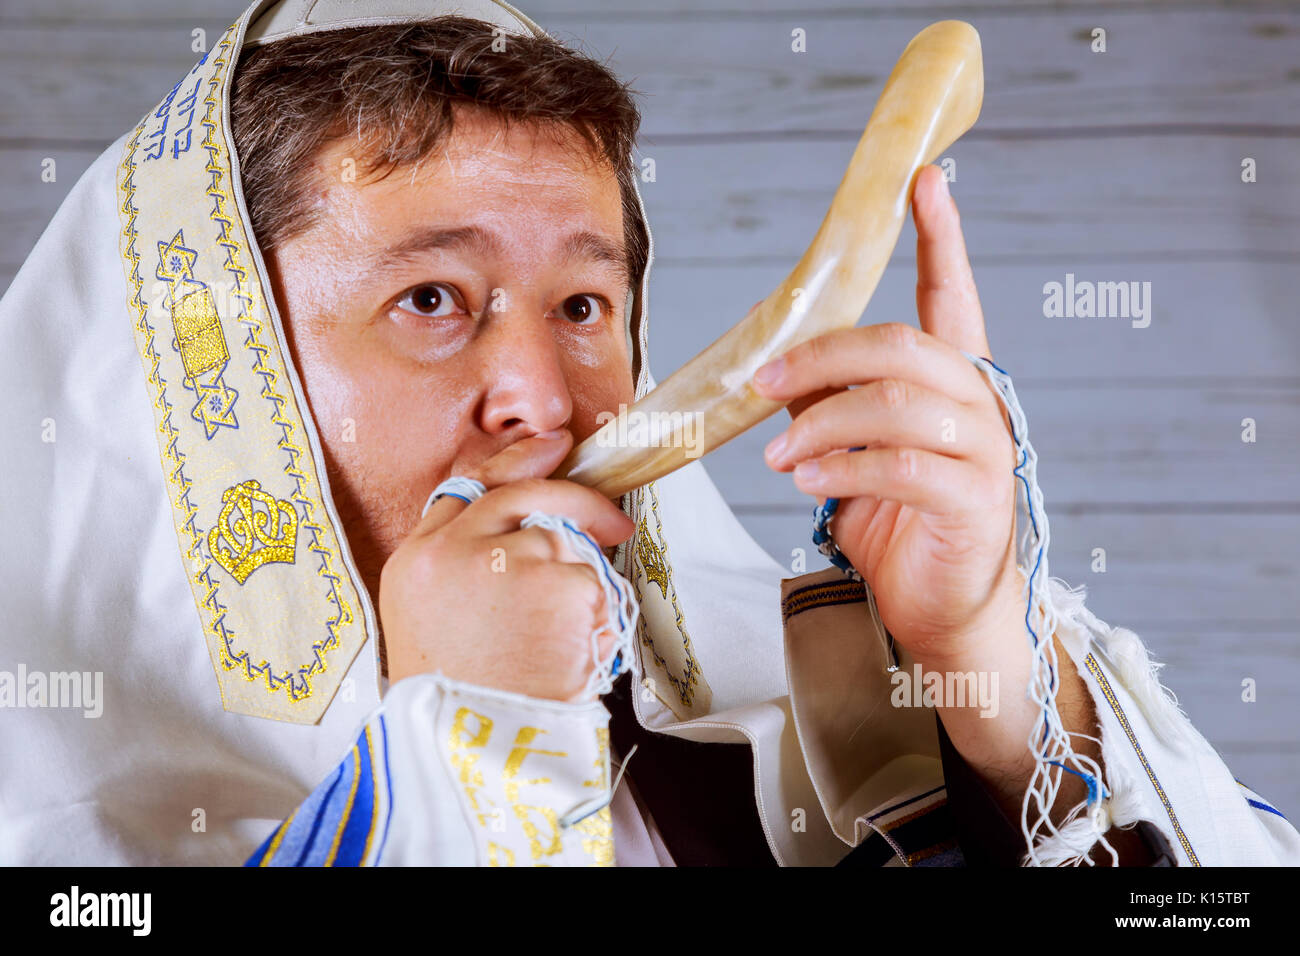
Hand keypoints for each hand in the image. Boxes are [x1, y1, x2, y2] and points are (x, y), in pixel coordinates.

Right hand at [379, 429, 635, 700]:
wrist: (468, 754)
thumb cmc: (456, 701)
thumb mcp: (430, 624)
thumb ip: (463, 565)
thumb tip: (525, 529)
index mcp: (417, 559)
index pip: (470, 484)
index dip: (517, 461)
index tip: (552, 445)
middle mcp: (456, 550)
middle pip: (528, 496)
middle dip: (578, 501)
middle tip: (614, 519)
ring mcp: (508, 564)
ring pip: (568, 544)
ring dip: (578, 584)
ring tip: (554, 641)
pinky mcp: (559, 587)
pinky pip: (594, 584)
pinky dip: (594, 617)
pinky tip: (567, 653)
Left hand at [752, 165, 1020, 667]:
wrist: (943, 611)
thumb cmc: (900, 527)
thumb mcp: (853, 454)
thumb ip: (831, 404)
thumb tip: (775, 366)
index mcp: (956, 382)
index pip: (953, 296)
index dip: (941, 237)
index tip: (924, 180)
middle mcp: (980, 405)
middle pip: (900, 346)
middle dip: (821, 357)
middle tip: (764, 384)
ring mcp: (985, 452)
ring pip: (895, 404)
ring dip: (820, 423)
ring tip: (778, 456)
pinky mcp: (973, 502)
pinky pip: (900, 465)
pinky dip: (843, 467)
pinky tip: (807, 480)